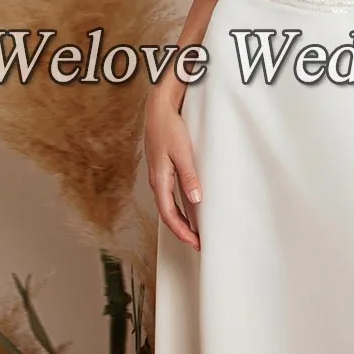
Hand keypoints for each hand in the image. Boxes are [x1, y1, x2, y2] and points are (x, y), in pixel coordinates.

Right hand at [145, 88, 201, 250]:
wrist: (157, 110)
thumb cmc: (169, 129)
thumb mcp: (183, 153)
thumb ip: (189, 177)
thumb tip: (195, 200)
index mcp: (160, 181)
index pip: (170, 215)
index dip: (182, 232)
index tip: (195, 242)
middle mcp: (156, 182)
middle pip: (168, 214)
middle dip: (182, 231)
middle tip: (197, 242)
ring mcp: (158, 176)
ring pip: (168, 205)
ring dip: (181, 219)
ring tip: (194, 229)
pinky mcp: (162, 169)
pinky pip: (169, 195)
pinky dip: (179, 206)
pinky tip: (189, 206)